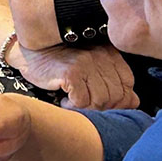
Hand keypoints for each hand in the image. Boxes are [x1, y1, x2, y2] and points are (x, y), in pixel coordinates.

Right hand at [13, 43, 137, 109]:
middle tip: (86, 107)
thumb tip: (134, 101)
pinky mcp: (71, 72)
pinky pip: (82, 101)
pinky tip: (65, 101)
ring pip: (101, 100)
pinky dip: (73, 106)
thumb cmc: (59, 62)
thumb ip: (112, 81)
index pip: (128, 84)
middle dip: (102, 108)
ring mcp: (86, 62)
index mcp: (109, 53)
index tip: (104, 106)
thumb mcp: (89, 67)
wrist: (28, 51)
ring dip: (87, 109)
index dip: (119, 100)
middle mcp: (100, 55)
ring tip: (75, 103)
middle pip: (116, 95)